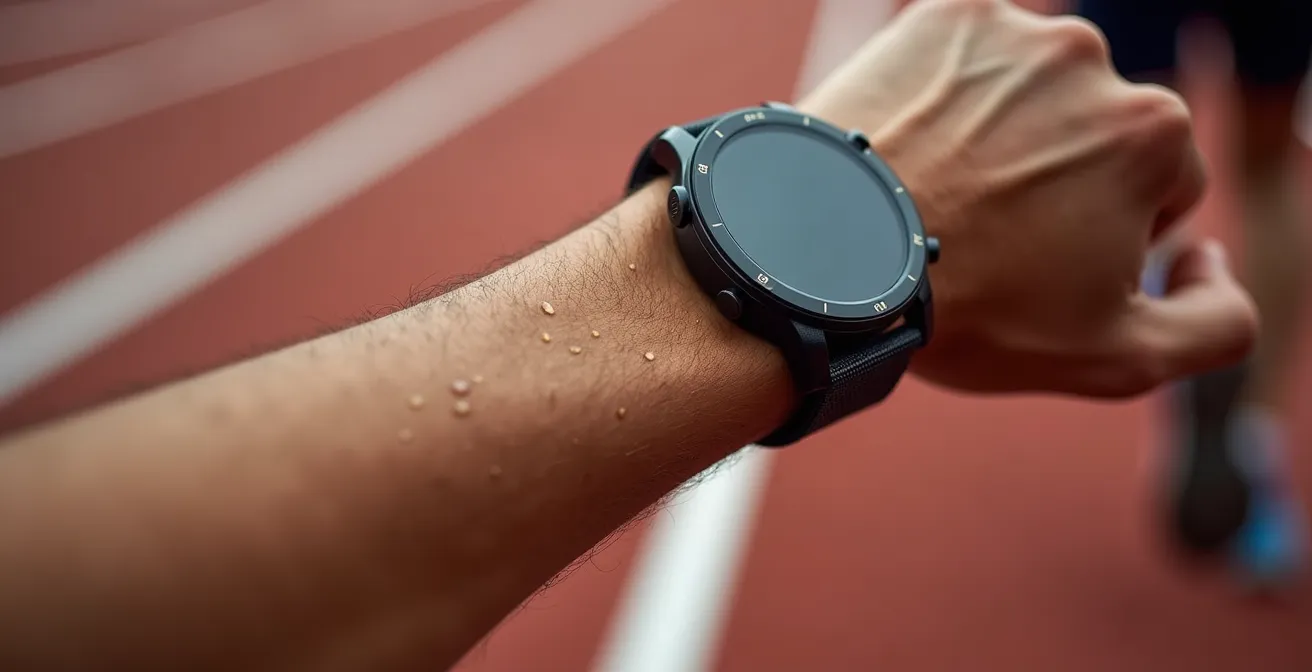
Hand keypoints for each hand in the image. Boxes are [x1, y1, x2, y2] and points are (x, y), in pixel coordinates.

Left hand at [798, 0, 1256, 396]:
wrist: (822, 259)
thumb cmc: (968, 312)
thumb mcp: (1117, 359)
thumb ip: (1217, 323)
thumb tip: (1210, 260)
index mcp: (1153, 133)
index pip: (1160, 187)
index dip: (1105, 238)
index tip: (1037, 263)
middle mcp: (1091, 61)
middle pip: (1096, 133)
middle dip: (1060, 181)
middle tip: (983, 233)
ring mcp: (1009, 33)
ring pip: (1029, 95)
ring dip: (1004, 136)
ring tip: (940, 195)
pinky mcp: (938, 18)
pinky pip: (964, 60)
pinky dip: (948, 98)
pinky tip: (913, 149)